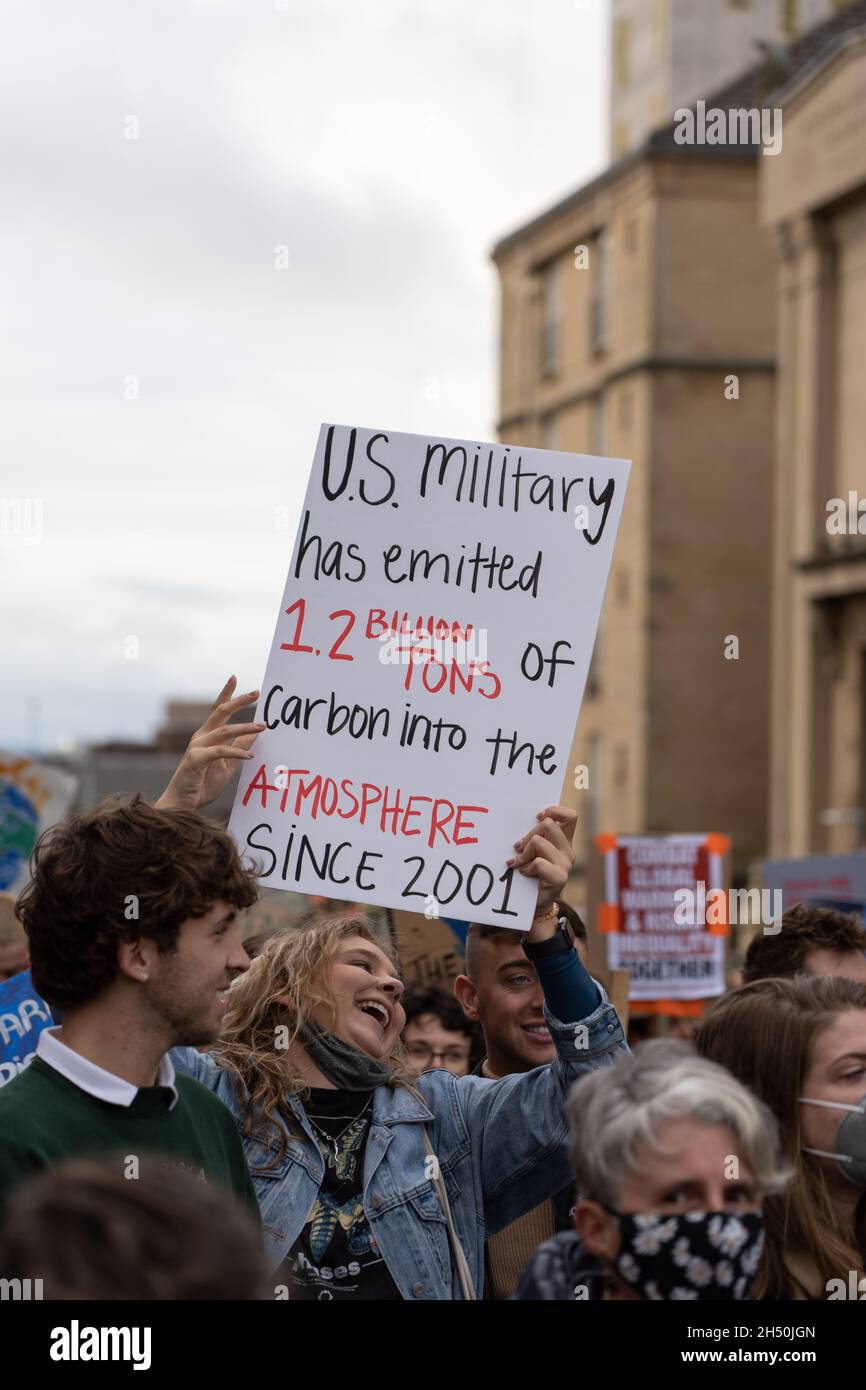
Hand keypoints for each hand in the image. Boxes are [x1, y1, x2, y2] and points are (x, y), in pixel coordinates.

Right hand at [154, 676, 264, 813]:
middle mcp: (200, 737)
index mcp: (207, 735)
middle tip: (256, 693)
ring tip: (263, 727)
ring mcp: (197, 746)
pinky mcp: (196, 759)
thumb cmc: (203, 783)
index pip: (217, 710)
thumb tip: (256, 734)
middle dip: (239, 701)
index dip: (226, 694)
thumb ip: (239, 748)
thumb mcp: (228, 765)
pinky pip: (220, 751)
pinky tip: (251, 756)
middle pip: (220, 712)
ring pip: (224, 730)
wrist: (183, 804)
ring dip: (245, 728)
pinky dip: (236, 753)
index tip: (235, 678)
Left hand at [507, 805, 575, 938]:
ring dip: (524, 853)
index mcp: (564, 841)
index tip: (538, 816)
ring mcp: (565, 864)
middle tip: (517, 848)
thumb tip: (518, 821)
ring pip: (539, 841)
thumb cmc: (531, 875)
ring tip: (518, 864)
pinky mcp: (560, 877)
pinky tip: (524, 874)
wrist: (535, 905)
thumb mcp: (533, 852)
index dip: (554, 811)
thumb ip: (533, 837)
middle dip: (528, 834)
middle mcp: (567, 851)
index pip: (570, 816)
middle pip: (548, 824)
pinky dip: (526, 867)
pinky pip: (538, 862)